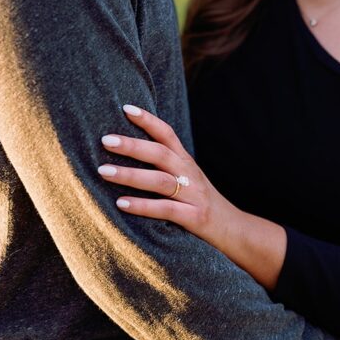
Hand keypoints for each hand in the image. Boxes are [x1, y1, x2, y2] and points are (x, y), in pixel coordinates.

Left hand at [99, 104, 240, 252]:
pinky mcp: (195, 218)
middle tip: (105, 140)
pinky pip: (166, 209)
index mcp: (187, 163)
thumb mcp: (188, 181)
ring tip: (104, 172)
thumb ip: (165, 169)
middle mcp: (191, 175)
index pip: (167, 135)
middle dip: (132, 145)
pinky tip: (121, 203)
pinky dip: (142, 206)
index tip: (125, 108)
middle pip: (160, 154)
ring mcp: (194, 196)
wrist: (236, 231)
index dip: (148, 120)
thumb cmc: (202, 205)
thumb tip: (128, 157)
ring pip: (160, 181)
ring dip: (130, 175)